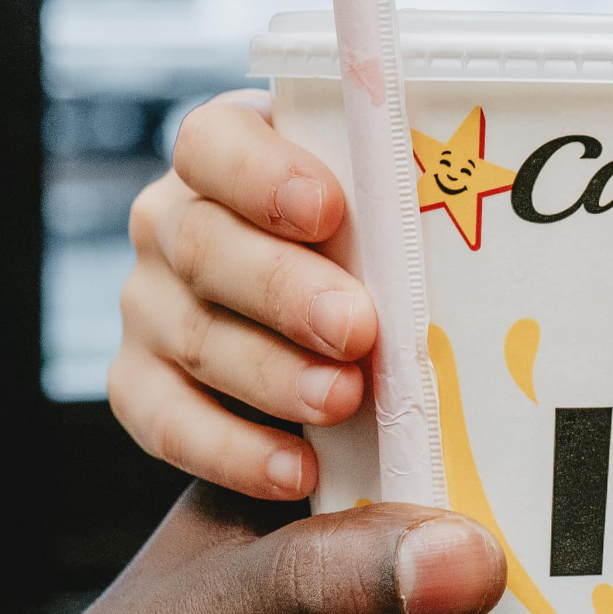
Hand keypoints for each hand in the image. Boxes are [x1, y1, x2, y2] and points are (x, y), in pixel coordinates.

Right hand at [117, 91, 376, 498]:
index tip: (326, 210)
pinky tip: (294, 470)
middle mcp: (170, 223)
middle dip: (284, 291)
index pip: (214, 143)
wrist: (310, 332)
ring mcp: (148, 306)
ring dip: (273, 376)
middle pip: (204, 245)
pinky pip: (168, 422)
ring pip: (195, 337)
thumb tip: (474, 239)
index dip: (262, 174)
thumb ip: (396, 214)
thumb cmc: (361, 251)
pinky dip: (232, 451)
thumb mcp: (374, 215)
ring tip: (342, 400)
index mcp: (222, 155)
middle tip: (355, 328)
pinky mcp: (138, 384)